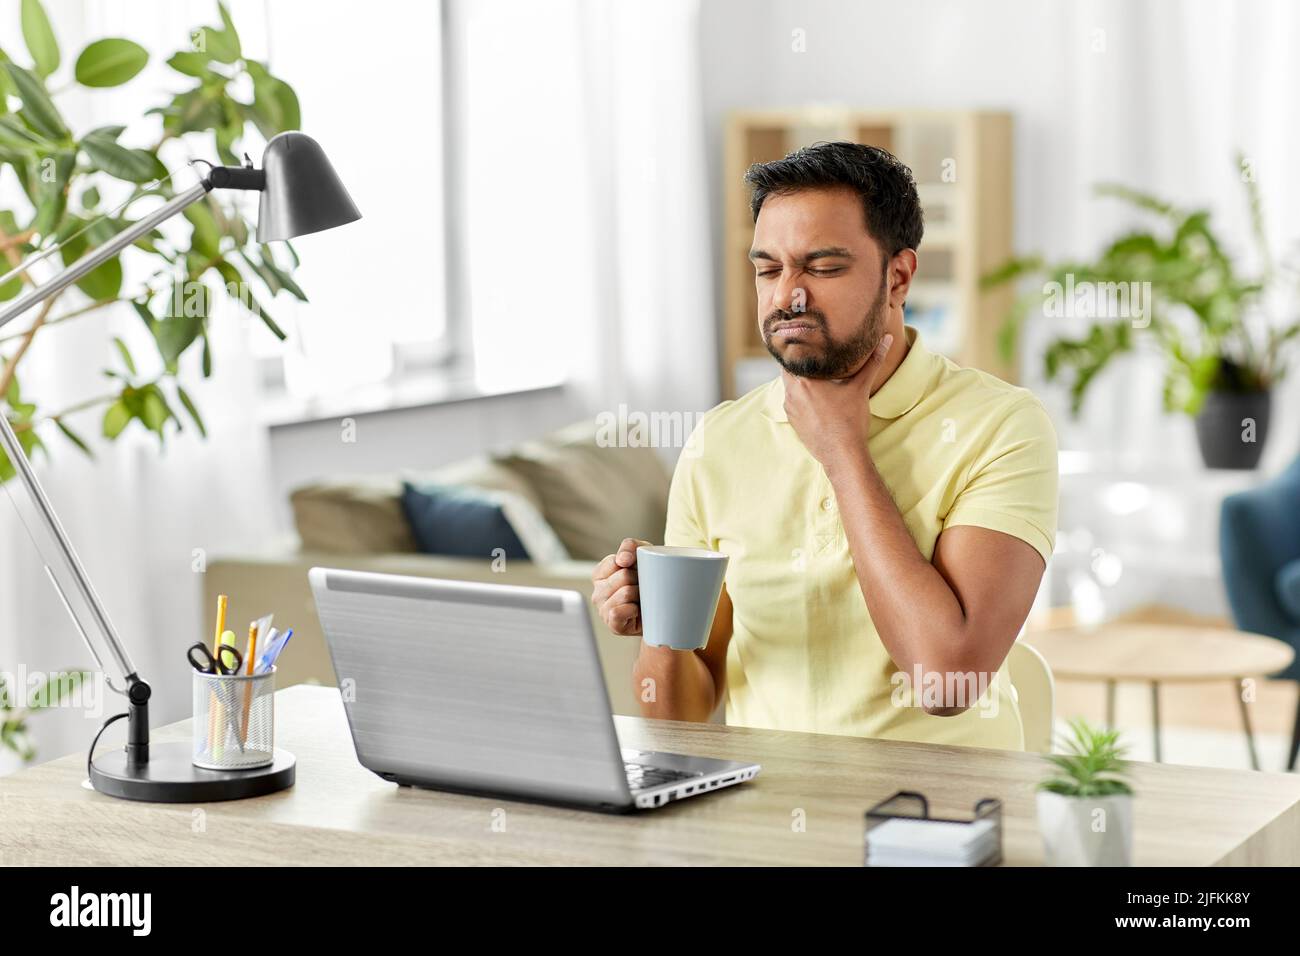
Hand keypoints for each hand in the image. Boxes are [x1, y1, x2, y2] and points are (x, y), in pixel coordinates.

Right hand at [591, 537, 650, 635]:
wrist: (665, 608)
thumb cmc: (650, 581)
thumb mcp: (643, 556)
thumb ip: (630, 546)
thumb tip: (622, 560)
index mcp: (600, 574)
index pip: (614, 561)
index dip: (633, 564)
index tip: (639, 571)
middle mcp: (598, 592)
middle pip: (623, 576)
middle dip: (639, 580)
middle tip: (644, 587)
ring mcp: (603, 609)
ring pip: (625, 593)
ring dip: (640, 595)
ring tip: (643, 599)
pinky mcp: (612, 624)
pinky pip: (618, 612)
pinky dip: (633, 610)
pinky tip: (637, 611)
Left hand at [782, 333, 893, 474]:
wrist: (842, 454)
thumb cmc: (850, 421)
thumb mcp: (861, 388)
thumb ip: (872, 362)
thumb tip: (886, 339)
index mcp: (804, 380)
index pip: (792, 355)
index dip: (798, 346)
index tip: (806, 339)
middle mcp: (791, 392)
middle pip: (788, 369)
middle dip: (799, 363)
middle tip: (812, 354)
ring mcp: (789, 408)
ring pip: (789, 386)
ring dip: (798, 379)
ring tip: (813, 372)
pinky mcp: (792, 421)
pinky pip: (791, 401)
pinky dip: (799, 395)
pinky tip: (813, 395)